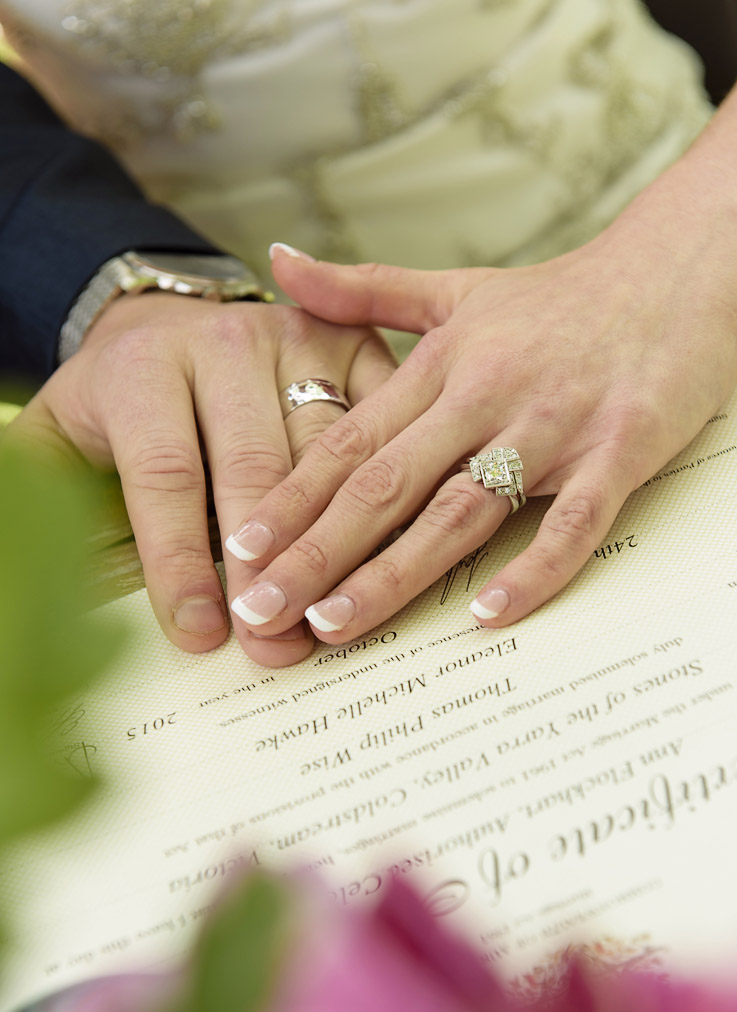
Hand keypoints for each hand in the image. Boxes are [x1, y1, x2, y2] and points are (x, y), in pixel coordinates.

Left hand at [6, 292, 394, 665]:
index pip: (165, 473)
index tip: (198, 632)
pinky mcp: (351, 345)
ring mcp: (296, 340)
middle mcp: (225, 343)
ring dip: (334, 544)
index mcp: (143, 367)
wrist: (174, 329)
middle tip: (274, 643)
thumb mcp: (58, 439)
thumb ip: (35, 490)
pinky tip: (382, 551)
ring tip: (330, 616)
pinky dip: (388, 491)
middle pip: (254, 469)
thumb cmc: (121, 408)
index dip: (182, 559)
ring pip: (327, 454)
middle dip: (267, 567)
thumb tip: (24, 560)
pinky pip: (380, 425)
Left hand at [220, 218, 736, 645]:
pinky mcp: (620, 448)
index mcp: (441, 363)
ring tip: (334, 624)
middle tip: (260, 610)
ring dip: (394, 571)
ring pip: (460, 509)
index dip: (290, 498)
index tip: (237, 551)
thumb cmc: (562, 296)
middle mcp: (486, 393)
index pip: (349, 441)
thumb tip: (276, 264)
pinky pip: (573, 520)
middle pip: (387, 484)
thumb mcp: (454, 287)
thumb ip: (363, 290)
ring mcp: (554, 424)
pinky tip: (487, 613)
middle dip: (316, 551)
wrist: (678, 264)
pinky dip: (534, 567)